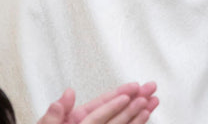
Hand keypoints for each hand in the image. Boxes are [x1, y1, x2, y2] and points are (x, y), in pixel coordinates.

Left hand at [39, 82, 158, 123]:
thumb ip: (54, 116)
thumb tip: (67, 94)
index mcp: (73, 122)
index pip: (99, 105)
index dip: (117, 94)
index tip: (132, 86)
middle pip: (115, 112)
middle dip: (134, 99)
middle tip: (150, 88)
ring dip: (139, 113)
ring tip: (153, 101)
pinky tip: (145, 118)